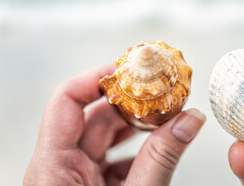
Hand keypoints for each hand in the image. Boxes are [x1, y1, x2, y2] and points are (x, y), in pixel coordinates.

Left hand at [23, 63, 205, 185]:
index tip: (132, 68)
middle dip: (130, 102)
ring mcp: (75, 179)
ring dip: (138, 126)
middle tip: (163, 91)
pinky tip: (161, 148)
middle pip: (92, 116)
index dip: (97, 77)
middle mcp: (59, 167)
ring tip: (168, 116)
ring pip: (106, 138)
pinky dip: (139, 152)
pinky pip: (114, 161)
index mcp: (52, 167)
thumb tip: (191, 119)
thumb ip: (162, 158)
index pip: (66, 99)